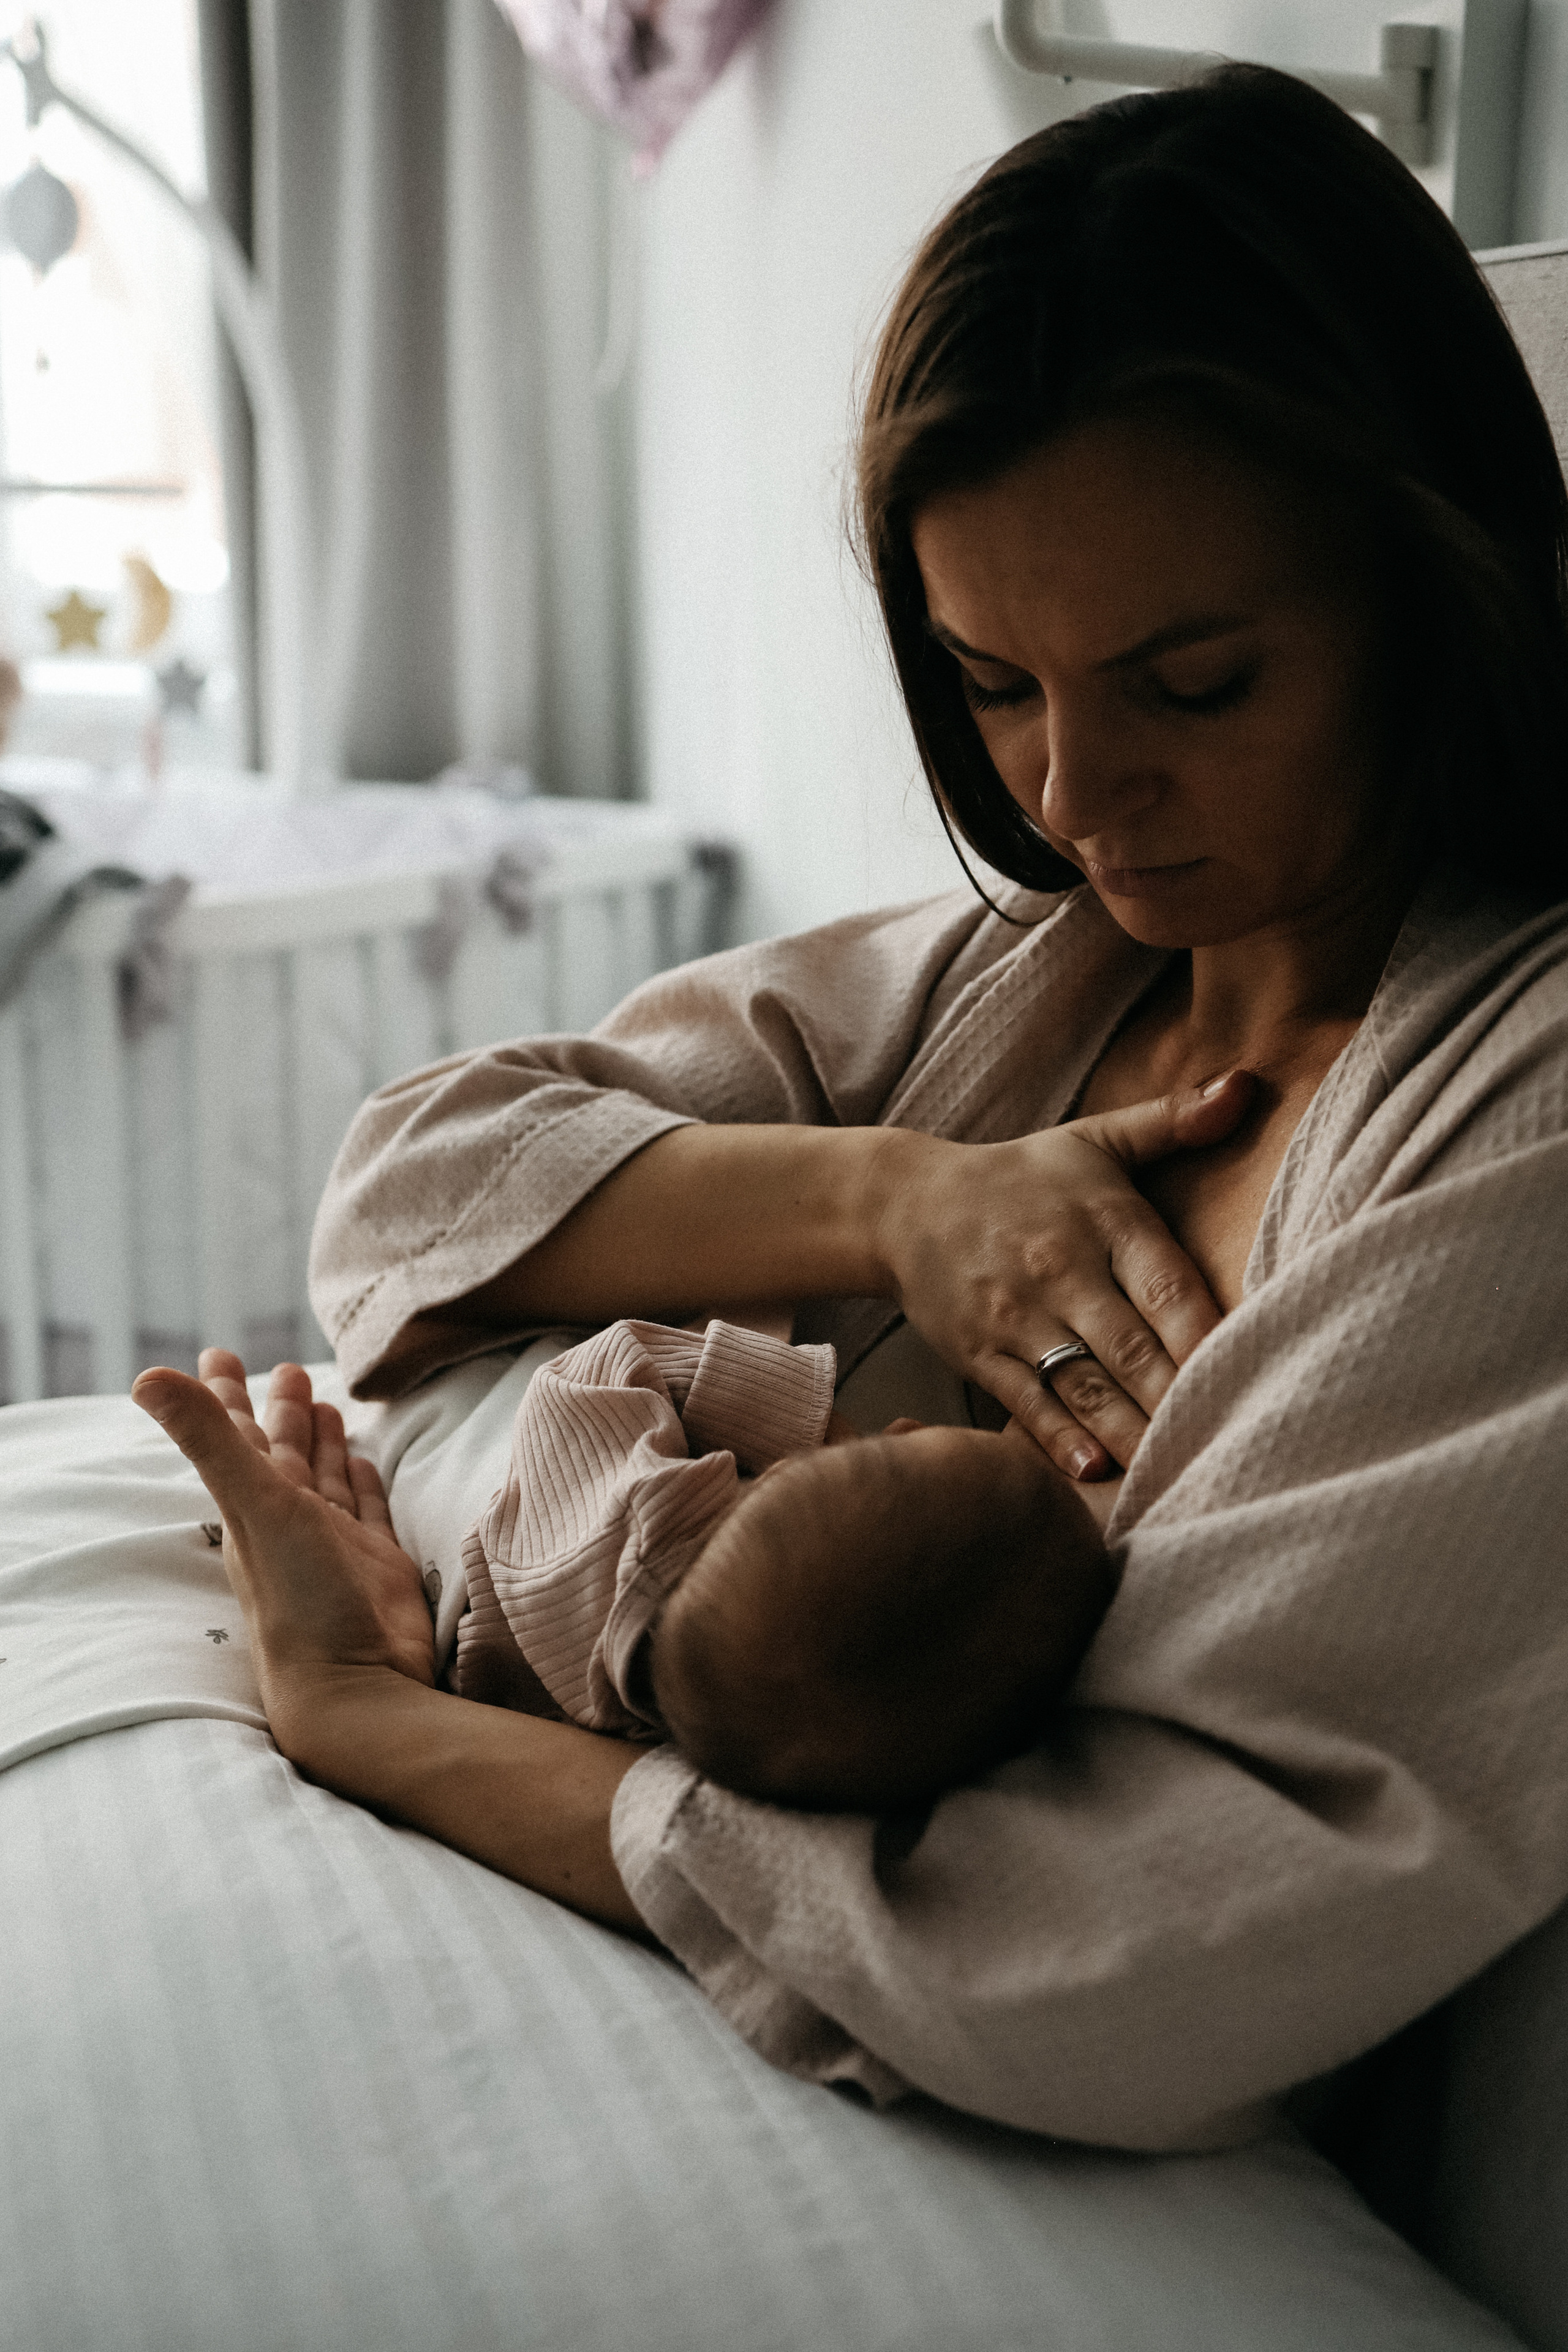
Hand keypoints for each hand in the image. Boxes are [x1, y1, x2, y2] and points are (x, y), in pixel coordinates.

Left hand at [132, 1350, 434, 1747]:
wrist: (355, 1687)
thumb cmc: (300, 1602)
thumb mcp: (253, 1507)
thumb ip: (208, 1439)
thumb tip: (145, 1376)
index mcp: (254, 1508)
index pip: (236, 1437)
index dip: (225, 1396)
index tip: (218, 1356)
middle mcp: (289, 1523)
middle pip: (282, 1453)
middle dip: (281, 1410)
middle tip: (288, 1369)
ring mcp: (333, 1546)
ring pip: (323, 1480)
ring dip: (321, 1442)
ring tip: (326, 1403)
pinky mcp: (376, 1565)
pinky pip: (366, 1512)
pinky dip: (360, 1483)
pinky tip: (362, 1462)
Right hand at [877, 1072, 1252, 1476]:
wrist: (904, 1202)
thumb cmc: (1021, 1178)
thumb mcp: (1095, 1139)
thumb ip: (1174, 1120)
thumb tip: (1248, 1085)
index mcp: (1104, 1218)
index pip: (1170, 1287)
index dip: (1211, 1338)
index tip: (1258, 1377)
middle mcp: (1061, 1268)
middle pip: (1134, 1347)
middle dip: (1180, 1401)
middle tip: (1232, 1447)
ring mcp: (1015, 1314)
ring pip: (1085, 1384)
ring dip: (1132, 1432)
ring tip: (1177, 1471)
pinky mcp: (976, 1350)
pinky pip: (1023, 1401)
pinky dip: (1057, 1438)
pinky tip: (1093, 1470)